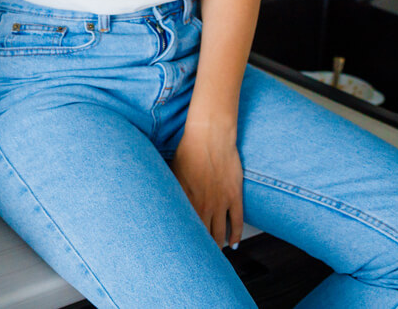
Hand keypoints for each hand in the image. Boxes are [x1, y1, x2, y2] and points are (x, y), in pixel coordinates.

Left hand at [170, 122, 244, 247]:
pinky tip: (233, 244)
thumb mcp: (172, 172)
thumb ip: (170, 191)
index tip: (181, 254)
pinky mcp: (235, 196)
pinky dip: (236, 235)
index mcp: (186, 200)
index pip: (185, 230)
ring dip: (218, 245)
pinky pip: (237, 221)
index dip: (184, 244)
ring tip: (215, 254)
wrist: (210, 136)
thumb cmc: (188, 150)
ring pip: (220, 232)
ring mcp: (221, 202)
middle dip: (201, 250)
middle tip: (198, 260)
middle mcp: (204, 205)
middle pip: (203, 236)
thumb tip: (161, 203)